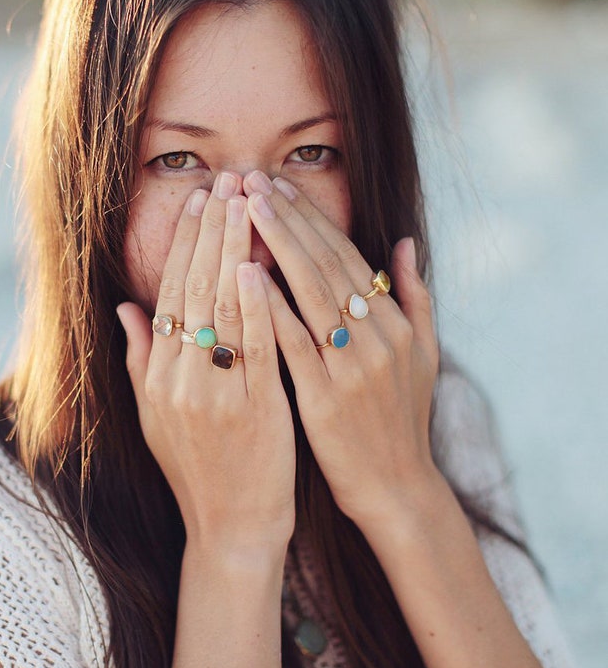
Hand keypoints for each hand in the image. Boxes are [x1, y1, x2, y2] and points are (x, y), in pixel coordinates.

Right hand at [117, 173, 295, 555]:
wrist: (230, 526)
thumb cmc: (196, 466)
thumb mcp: (155, 414)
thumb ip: (140, 358)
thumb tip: (125, 307)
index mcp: (158, 374)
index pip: (170, 292)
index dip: (185, 243)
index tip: (199, 201)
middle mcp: (180, 378)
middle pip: (195, 290)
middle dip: (212, 231)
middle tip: (227, 182)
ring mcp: (216, 394)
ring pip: (222, 310)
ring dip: (234, 252)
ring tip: (246, 204)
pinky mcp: (256, 410)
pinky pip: (253, 351)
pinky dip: (253, 308)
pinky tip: (255, 268)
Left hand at [243, 172, 439, 525]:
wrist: (396, 488)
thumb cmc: (402, 418)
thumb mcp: (424, 354)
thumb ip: (416, 296)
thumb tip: (405, 242)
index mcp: (395, 323)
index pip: (346, 256)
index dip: (311, 218)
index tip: (279, 185)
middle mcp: (377, 337)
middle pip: (325, 264)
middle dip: (287, 217)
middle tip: (252, 179)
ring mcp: (351, 366)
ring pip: (310, 292)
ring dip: (276, 244)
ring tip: (244, 207)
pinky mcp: (323, 398)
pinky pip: (294, 344)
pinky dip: (271, 307)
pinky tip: (245, 275)